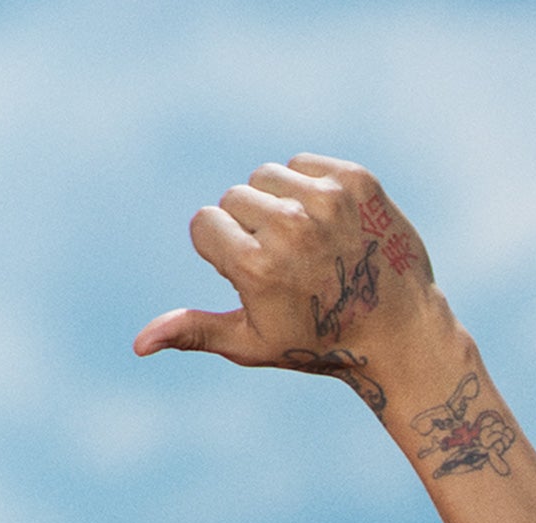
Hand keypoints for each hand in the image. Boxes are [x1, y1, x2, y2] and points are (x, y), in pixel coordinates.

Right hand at [133, 156, 443, 410]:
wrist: (397, 329)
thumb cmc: (315, 343)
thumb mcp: (249, 343)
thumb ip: (192, 330)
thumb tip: (138, 345)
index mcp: (256, 267)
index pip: (204, 223)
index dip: (219, 249)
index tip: (248, 273)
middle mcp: (289, 226)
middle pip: (233, 197)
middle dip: (244, 224)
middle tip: (280, 261)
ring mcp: (326, 199)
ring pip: (266, 176)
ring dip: (272, 201)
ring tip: (302, 240)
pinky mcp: (355, 179)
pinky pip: (303, 163)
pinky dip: (305, 187)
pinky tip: (326, 223)